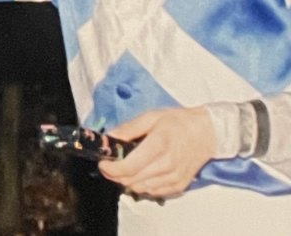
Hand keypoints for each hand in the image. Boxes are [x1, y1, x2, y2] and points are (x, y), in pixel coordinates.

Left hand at [98, 106, 215, 198]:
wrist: (207, 133)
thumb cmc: (178, 122)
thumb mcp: (150, 117)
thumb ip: (128, 128)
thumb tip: (109, 138)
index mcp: (158, 146)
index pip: (128, 167)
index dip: (110, 168)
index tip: (102, 162)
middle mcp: (166, 166)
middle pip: (131, 180)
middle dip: (114, 175)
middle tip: (108, 164)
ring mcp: (174, 178)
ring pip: (140, 189)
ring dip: (127, 181)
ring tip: (123, 168)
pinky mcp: (179, 186)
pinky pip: (153, 192)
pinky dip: (142, 186)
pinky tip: (139, 174)